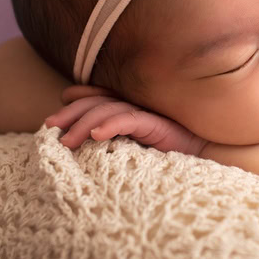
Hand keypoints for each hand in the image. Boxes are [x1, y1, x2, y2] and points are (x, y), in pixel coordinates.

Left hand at [46, 86, 207, 155]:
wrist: (209, 160)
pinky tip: (95, 135)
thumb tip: (86, 140)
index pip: (99, 98)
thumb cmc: (173, 157)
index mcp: (133, 108)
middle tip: (50, 127)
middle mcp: (138, 105)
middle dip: (71, 113)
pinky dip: (110, 125)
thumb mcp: (135, 149)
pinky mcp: (158, 123)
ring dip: (84, 124)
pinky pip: (129, 120)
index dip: (76, 101)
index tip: (55, 116)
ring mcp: (148, 112)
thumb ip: (114, 138)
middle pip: (98, 102)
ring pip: (108, 110)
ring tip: (67, 140)